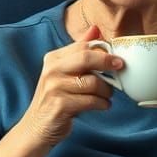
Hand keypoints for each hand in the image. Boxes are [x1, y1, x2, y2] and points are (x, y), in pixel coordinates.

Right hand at [18, 26, 123, 147]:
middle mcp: (52, 70)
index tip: (117, 59)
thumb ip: (79, 51)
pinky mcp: (60, 105)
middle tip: (120, 68)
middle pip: (86, 58)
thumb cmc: (56, 99)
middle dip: (107, 62)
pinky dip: (102, 104)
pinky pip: (90, 101)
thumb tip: (95, 29)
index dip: (104, 50)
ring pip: (92, 82)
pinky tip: (102, 106)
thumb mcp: (64, 72)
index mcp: (54, 59)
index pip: (82, 46)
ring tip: (107, 96)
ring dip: (106, 90)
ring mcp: (55, 88)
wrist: (36, 128)